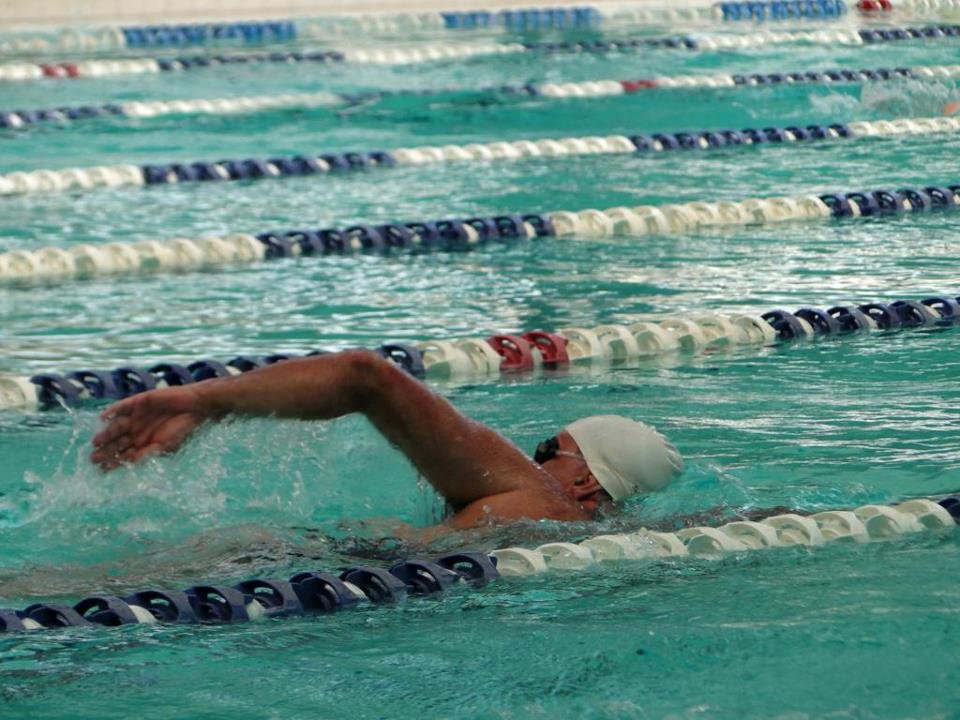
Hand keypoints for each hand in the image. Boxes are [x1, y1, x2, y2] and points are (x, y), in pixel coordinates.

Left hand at [91, 385, 207, 469]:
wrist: (194, 406)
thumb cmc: (182, 428)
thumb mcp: (164, 445)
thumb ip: (146, 453)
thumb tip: (129, 463)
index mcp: (143, 442)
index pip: (124, 453)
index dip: (113, 461)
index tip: (102, 469)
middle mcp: (137, 429)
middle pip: (117, 441)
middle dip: (106, 450)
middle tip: (94, 458)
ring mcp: (136, 415)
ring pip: (117, 426)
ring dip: (107, 433)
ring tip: (97, 442)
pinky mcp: (138, 402)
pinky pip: (121, 407)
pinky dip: (112, 411)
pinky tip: (103, 418)